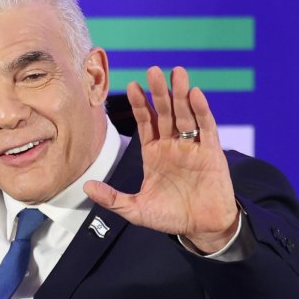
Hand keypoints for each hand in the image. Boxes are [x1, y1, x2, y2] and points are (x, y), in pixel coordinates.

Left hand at [83, 66, 238, 253]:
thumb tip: (87, 186)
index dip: (140, 104)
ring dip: (181, 94)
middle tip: (153, 70)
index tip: (131, 85)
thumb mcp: (136, 210)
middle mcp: (172, 145)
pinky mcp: (211, 153)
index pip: (146, 122)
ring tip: (177, 72)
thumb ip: (113, 198)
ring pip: (186, 114)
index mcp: (154, 153)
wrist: (202, 229)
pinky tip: (195, 94)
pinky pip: (206, 128)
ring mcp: (192, 146)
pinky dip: (201, 111)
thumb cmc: (171, 217)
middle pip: (166, 112)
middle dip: (159, 91)